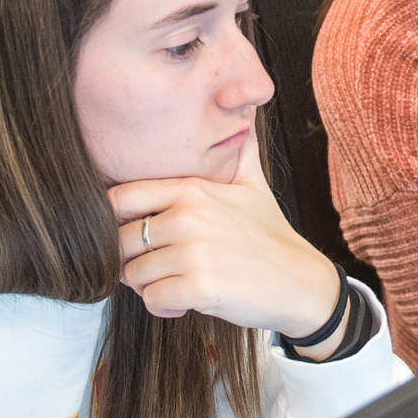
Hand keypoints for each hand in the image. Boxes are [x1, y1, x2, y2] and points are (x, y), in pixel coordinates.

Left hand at [111, 170, 345, 342]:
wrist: (301, 282)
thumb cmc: (272, 236)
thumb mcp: (254, 185)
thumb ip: (237, 151)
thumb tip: (244, 112)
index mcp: (193, 190)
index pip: (120, 198)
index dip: (116, 219)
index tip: (134, 232)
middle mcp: (188, 217)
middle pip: (120, 241)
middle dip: (132, 259)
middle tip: (158, 266)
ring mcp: (193, 253)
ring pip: (133, 274)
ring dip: (150, 285)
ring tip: (176, 282)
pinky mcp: (198, 288)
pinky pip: (152, 299)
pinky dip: (163, 306)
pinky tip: (184, 302)